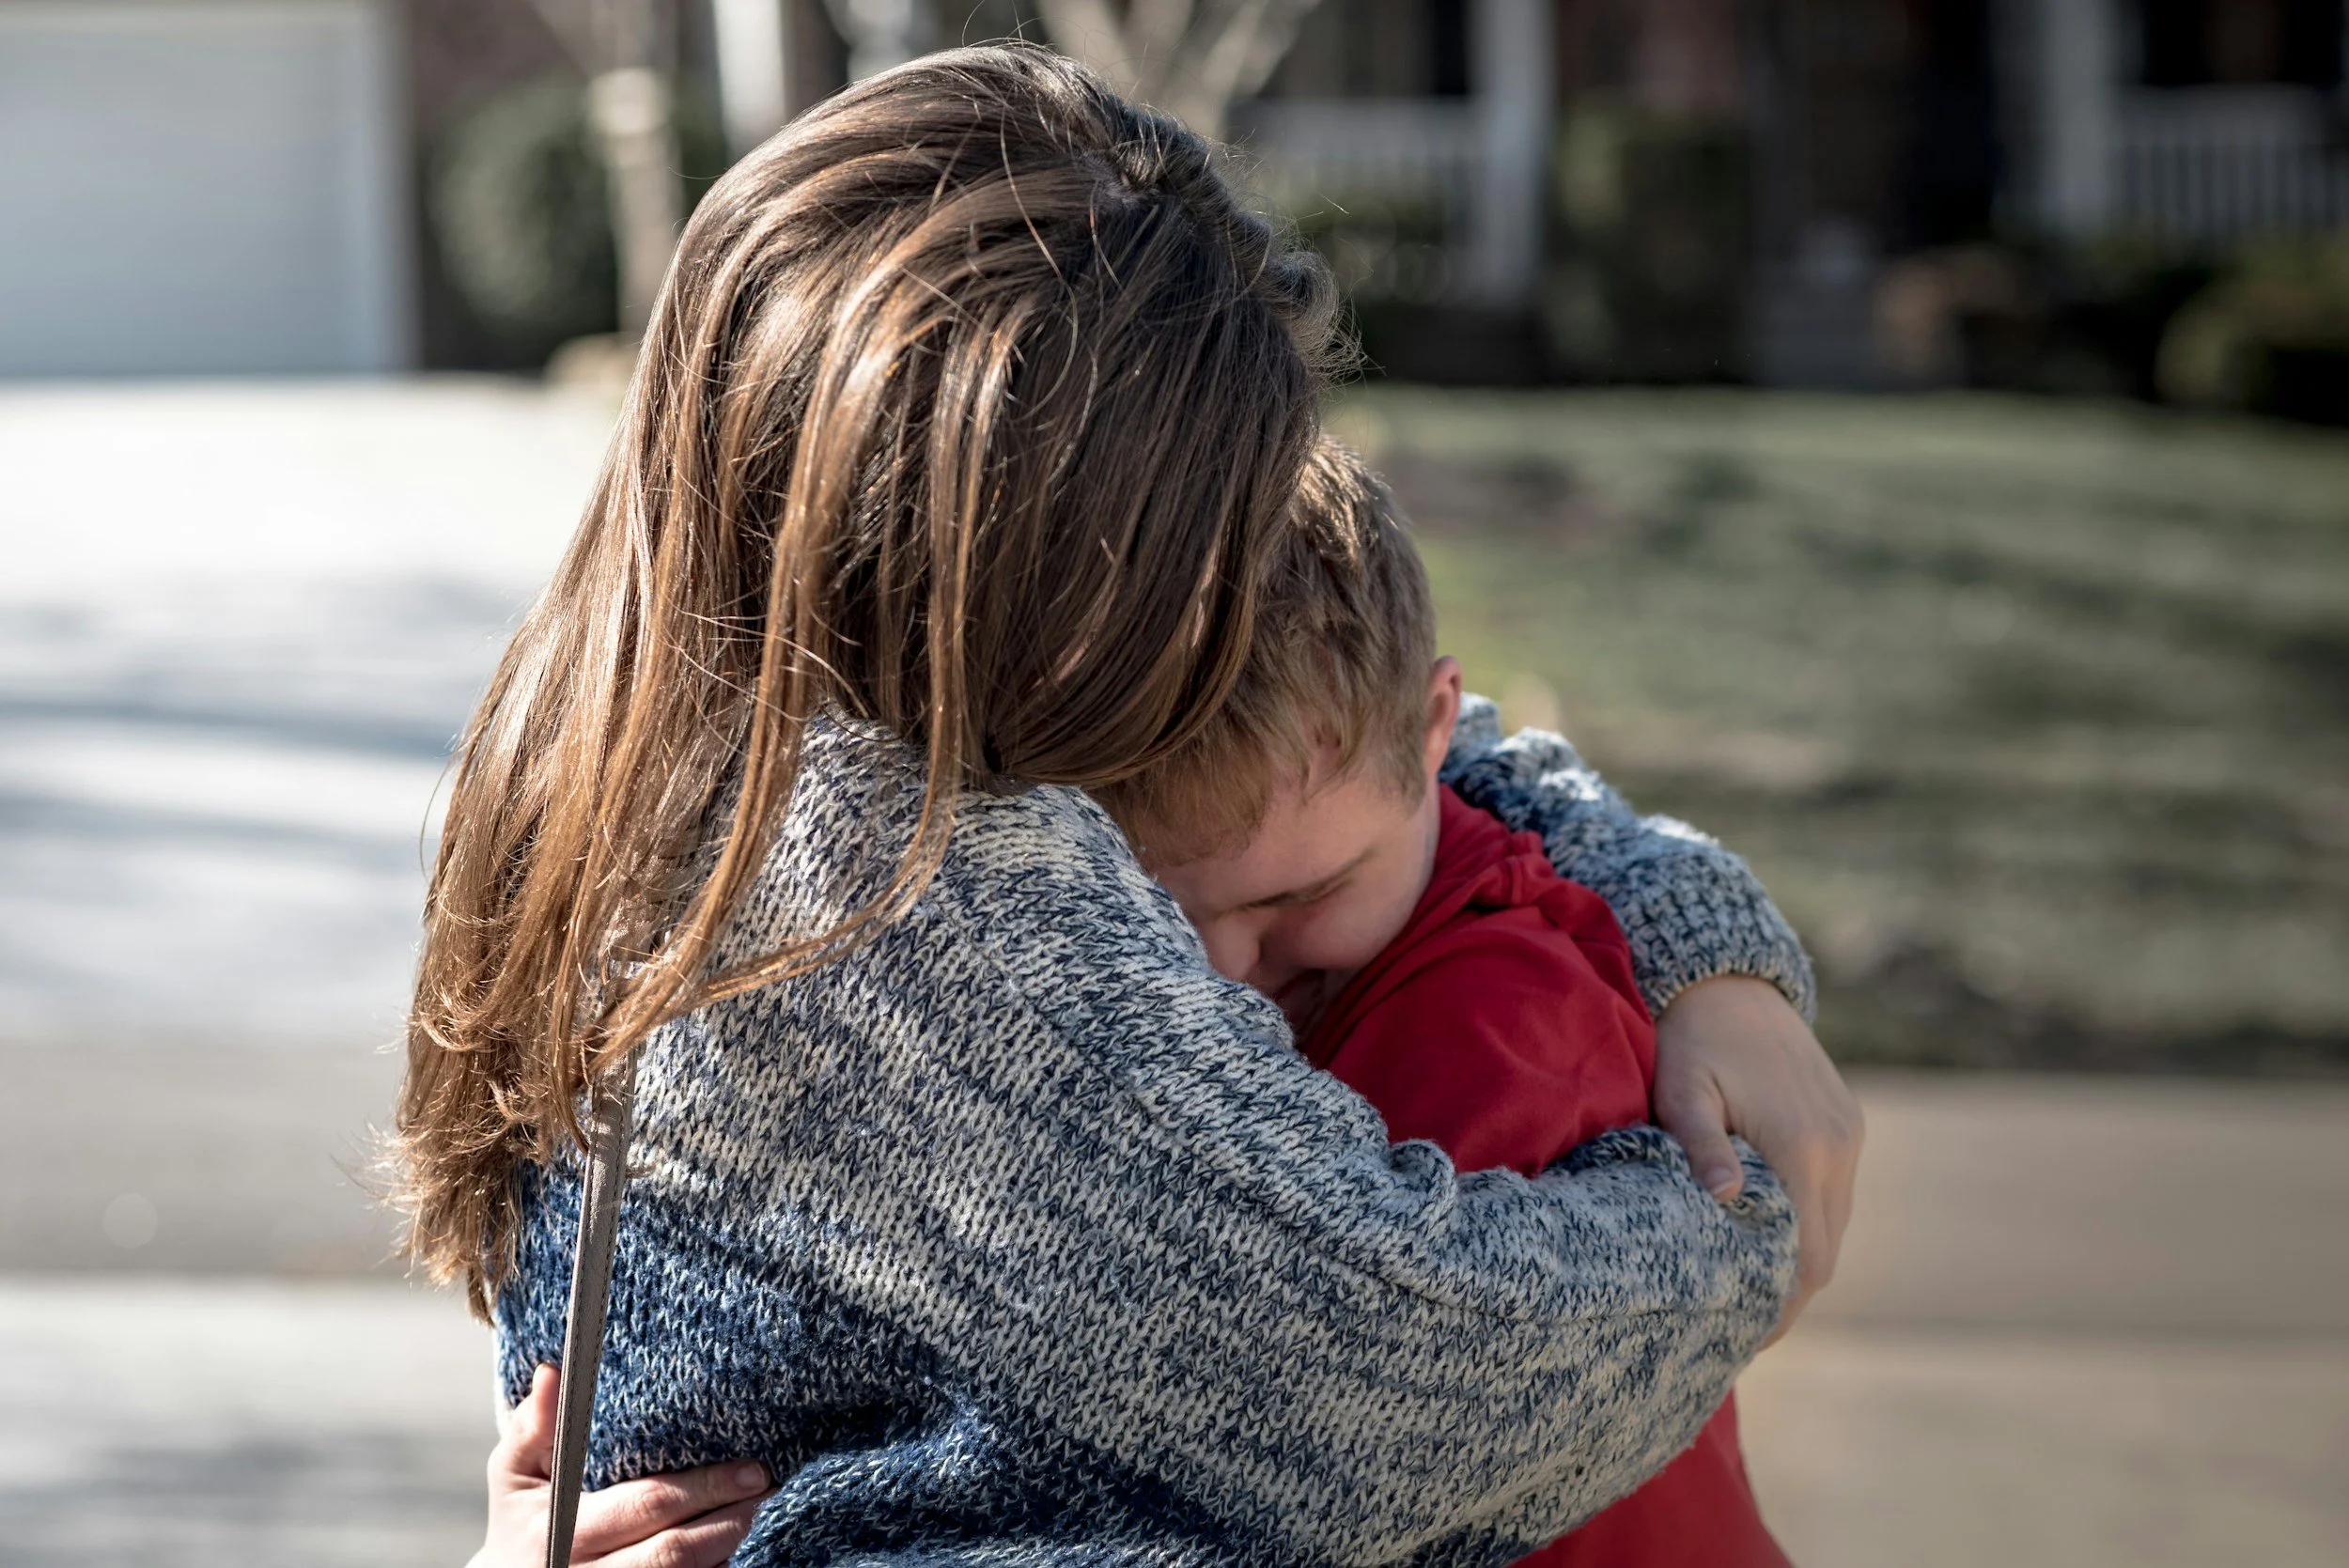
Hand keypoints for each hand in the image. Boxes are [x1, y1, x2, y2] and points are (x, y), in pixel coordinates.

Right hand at [470, 1364, 770, 1567]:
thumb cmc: (523, 1521)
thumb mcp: (516, 1473)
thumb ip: (533, 1427)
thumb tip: (552, 1372)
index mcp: (562, 1532)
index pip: (647, 1505)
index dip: (705, 1488)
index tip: (753, 1469)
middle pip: (674, 1552)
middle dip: (730, 1518)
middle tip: (768, 1487)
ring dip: (728, 1548)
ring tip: (759, 1512)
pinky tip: (733, 1548)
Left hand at [1652, 976, 1863, 1341]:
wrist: (1729, 978)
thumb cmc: (1690, 1038)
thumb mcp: (1682, 1089)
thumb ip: (1701, 1144)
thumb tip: (1725, 1199)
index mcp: (1800, 1146)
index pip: (1804, 1256)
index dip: (1779, 1306)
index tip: (1742, 1337)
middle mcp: (1837, 1147)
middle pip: (1825, 1253)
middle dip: (1787, 1297)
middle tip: (1738, 1331)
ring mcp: (1848, 1136)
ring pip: (1834, 1227)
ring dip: (1799, 1262)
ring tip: (1749, 1294)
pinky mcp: (1846, 1124)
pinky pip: (1834, 1195)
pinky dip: (1808, 1225)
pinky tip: (1767, 1239)